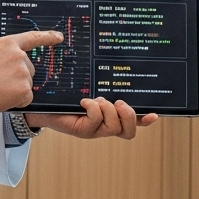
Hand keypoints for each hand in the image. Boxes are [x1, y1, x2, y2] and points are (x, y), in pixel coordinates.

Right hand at [0, 31, 62, 113]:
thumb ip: (4, 55)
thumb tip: (14, 64)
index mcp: (8, 43)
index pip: (32, 38)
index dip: (48, 37)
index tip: (59, 37)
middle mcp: (18, 55)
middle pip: (29, 69)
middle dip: (18, 77)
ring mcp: (23, 72)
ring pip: (27, 84)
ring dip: (16, 90)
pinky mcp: (24, 89)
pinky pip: (26, 98)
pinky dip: (16, 102)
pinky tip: (1, 98)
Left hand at [26, 97, 158, 138]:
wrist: (44, 105)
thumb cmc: (68, 95)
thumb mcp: (89, 87)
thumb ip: (103, 84)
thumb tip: (117, 66)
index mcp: (110, 117)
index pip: (133, 123)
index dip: (144, 120)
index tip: (155, 114)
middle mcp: (105, 126)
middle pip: (128, 132)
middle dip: (129, 116)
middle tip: (119, 102)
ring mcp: (94, 130)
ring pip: (113, 127)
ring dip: (108, 110)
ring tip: (97, 99)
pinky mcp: (82, 130)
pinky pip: (95, 121)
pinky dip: (93, 109)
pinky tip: (85, 101)